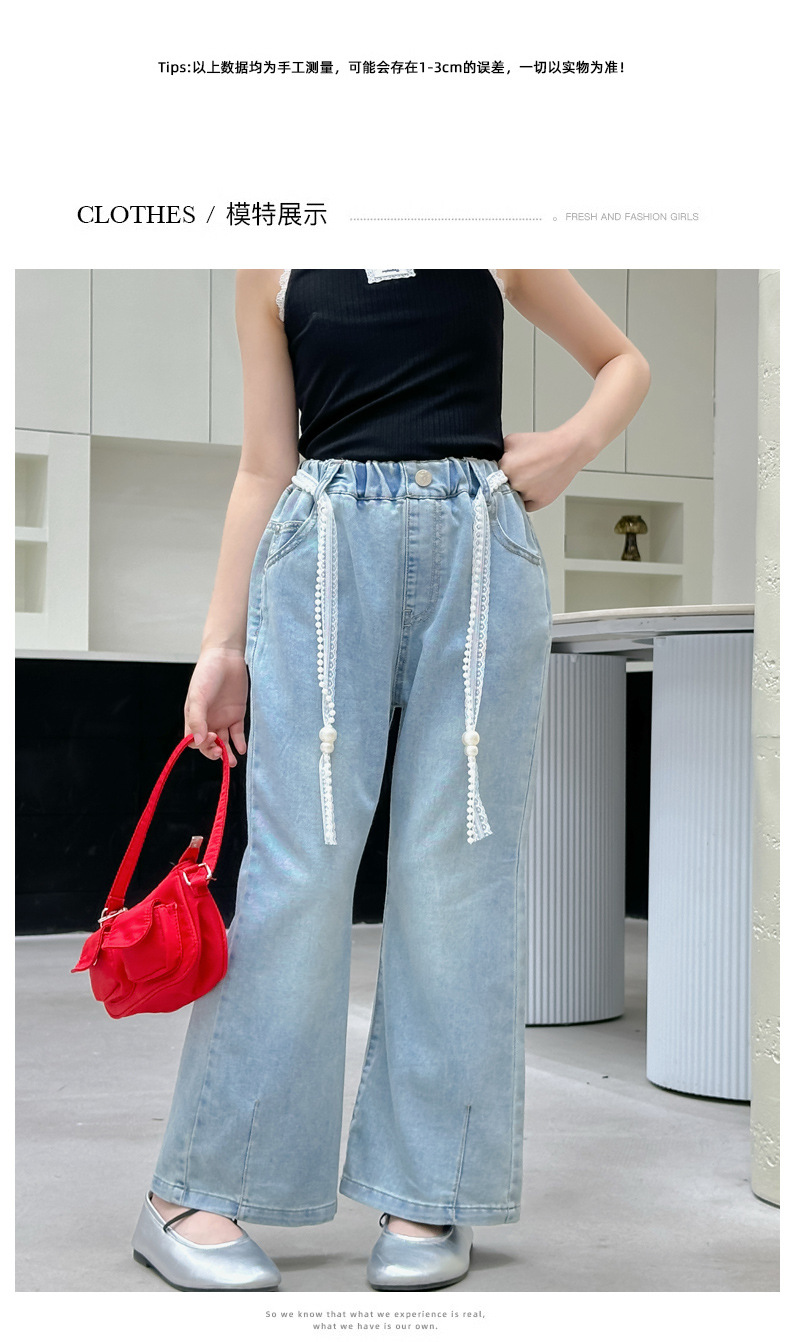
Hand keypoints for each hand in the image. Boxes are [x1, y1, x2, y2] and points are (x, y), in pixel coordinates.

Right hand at [184, 647, 248, 765]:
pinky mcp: (236, 714)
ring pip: (223, 742)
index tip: (211, 738)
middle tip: (221, 753)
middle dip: (214, 752)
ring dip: (227, 753)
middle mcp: (207, 720)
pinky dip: (239, 742)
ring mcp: (222, 718)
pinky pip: (237, 733)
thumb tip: (198, 741)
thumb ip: (197, 719)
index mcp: (194, 716)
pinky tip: (241, 749)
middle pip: (209, 744)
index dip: (201, 745)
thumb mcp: (198, 696)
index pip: (194, 740)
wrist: (226, 657)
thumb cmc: (207, 674)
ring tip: (232, 762)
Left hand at [498, 429, 585, 511]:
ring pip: (514, 498)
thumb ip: (499, 452)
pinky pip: (527, 506)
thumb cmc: (543, 444)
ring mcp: (528, 494)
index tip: (506, 470)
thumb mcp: (513, 439)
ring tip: (530, 478)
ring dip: (518, 491)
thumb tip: (492, 462)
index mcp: (506, 466)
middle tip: (520, 472)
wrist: (567, 449)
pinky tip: (533, 488)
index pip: (492, 475)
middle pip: (503, 487)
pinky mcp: (540, 502)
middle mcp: (516, 482)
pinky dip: (528, 499)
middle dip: (509, 481)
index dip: (500, 471)